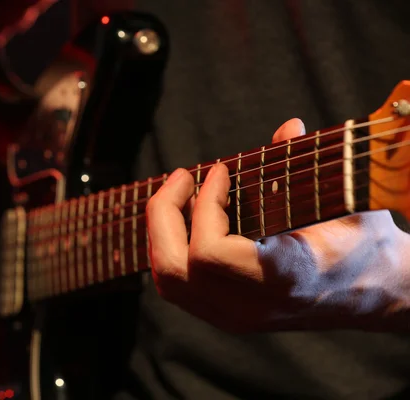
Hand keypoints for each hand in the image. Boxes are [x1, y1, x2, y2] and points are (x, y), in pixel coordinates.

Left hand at [146, 118, 409, 332]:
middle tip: (182, 177)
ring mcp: (235, 318)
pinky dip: (168, 247)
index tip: (219, 170)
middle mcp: (251, 308)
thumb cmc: (361, 243)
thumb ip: (312, 166)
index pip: (210, 253)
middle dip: (164, 214)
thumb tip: (288, 127)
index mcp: (283, 280)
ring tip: (177, 195)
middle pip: (174, 269)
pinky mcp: (226, 316)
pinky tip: (183, 218)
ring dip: (161, 230)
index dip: (205, 205)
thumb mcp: (346, 201)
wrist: (372, 292)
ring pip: (168, 281)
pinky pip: (176, 285)